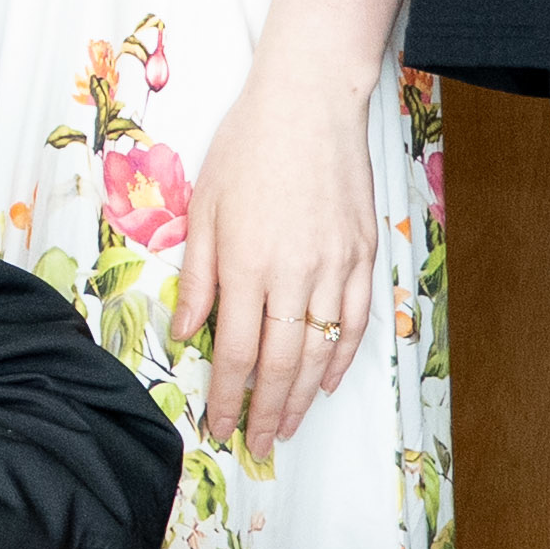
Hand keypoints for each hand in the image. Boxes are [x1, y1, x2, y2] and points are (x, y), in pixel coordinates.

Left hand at [175, 58, 380, 465]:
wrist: (309, 104)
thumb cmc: (246, 149)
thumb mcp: (203, 209)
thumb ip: (197, 277)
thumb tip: (186, 333)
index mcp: (246, 265)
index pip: (237, 351)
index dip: (226, 396)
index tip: (218, 427)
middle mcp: (293, 274)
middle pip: (281, 363)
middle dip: (266, 411)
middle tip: (257, 444)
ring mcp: (334, 267)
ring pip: (320, 350)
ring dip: (302, 396)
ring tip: (287, 426)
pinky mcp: (363, 255)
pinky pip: (355, 321)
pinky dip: (341, 357)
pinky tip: (325, 380)